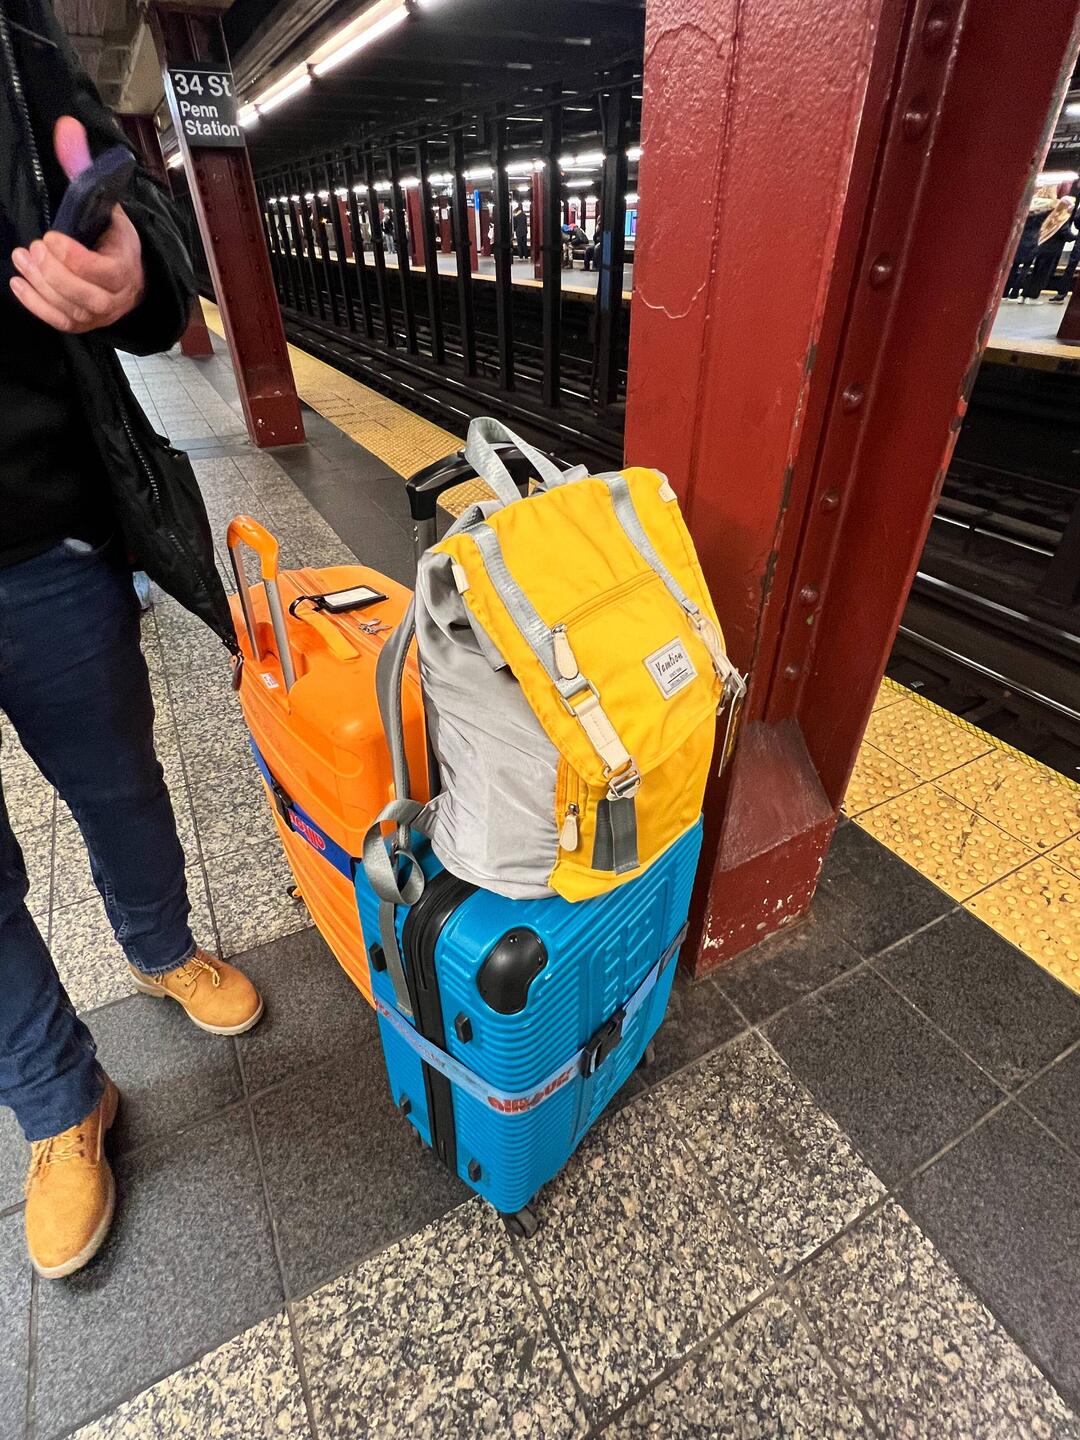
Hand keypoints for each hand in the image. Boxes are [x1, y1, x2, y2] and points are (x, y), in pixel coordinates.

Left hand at [8, 116, 144, 332]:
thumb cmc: (112, 238)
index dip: (76, 258)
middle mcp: (116, 295)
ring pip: (71, 309)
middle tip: (34, 247)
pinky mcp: (82, 323)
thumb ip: (83, 168)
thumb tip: (67, 126)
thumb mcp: (105, 200)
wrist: (131, 276)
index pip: (105, 272)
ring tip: (22, 258)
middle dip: (55, 272)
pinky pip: (60, 322)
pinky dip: (36, 305)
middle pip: (86, 295)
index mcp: (126, 264)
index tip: (52, 236)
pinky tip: (19, 282)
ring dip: (41, 284)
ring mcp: (99, 313)